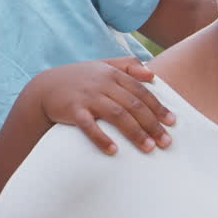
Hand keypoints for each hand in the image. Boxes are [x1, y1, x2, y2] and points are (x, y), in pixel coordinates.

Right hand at [33, 57, 174, 155]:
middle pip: (133, 105)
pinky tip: (114, 151)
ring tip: (149, 148)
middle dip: (152, 124)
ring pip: (117, 115)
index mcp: (111, 73)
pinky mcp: (73, 110)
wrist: (44, 87)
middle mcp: (101, 83)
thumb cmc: (78, 78)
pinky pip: (89, 126)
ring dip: (135, 133)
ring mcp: (87, 96)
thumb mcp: (102, 66)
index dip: (158, 107)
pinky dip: (102, 138)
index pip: (141, 91)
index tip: (172, 123)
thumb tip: (152, 75)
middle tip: (166, 142)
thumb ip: (127, 66)